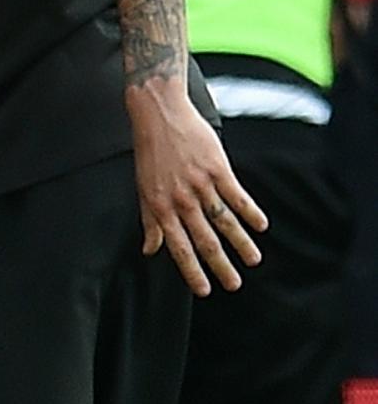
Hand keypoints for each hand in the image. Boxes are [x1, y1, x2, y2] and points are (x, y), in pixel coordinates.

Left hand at [129, 74, 266, 294]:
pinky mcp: (217, 168)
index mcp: (160, 206)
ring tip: (253, 260)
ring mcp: (200, 184)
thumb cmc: (150, 152)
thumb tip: (150, 249)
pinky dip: (250, 212)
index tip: (205, 290)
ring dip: (241, 243)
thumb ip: (149, 221)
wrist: (159, 114)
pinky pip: (237, 196)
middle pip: (205, 240)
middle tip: (234, 284)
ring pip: (224, 221)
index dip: (192, 271)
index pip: (178, 247)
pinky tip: (261, 226)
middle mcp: (181, 199)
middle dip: (220, 265)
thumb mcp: (143, 188)